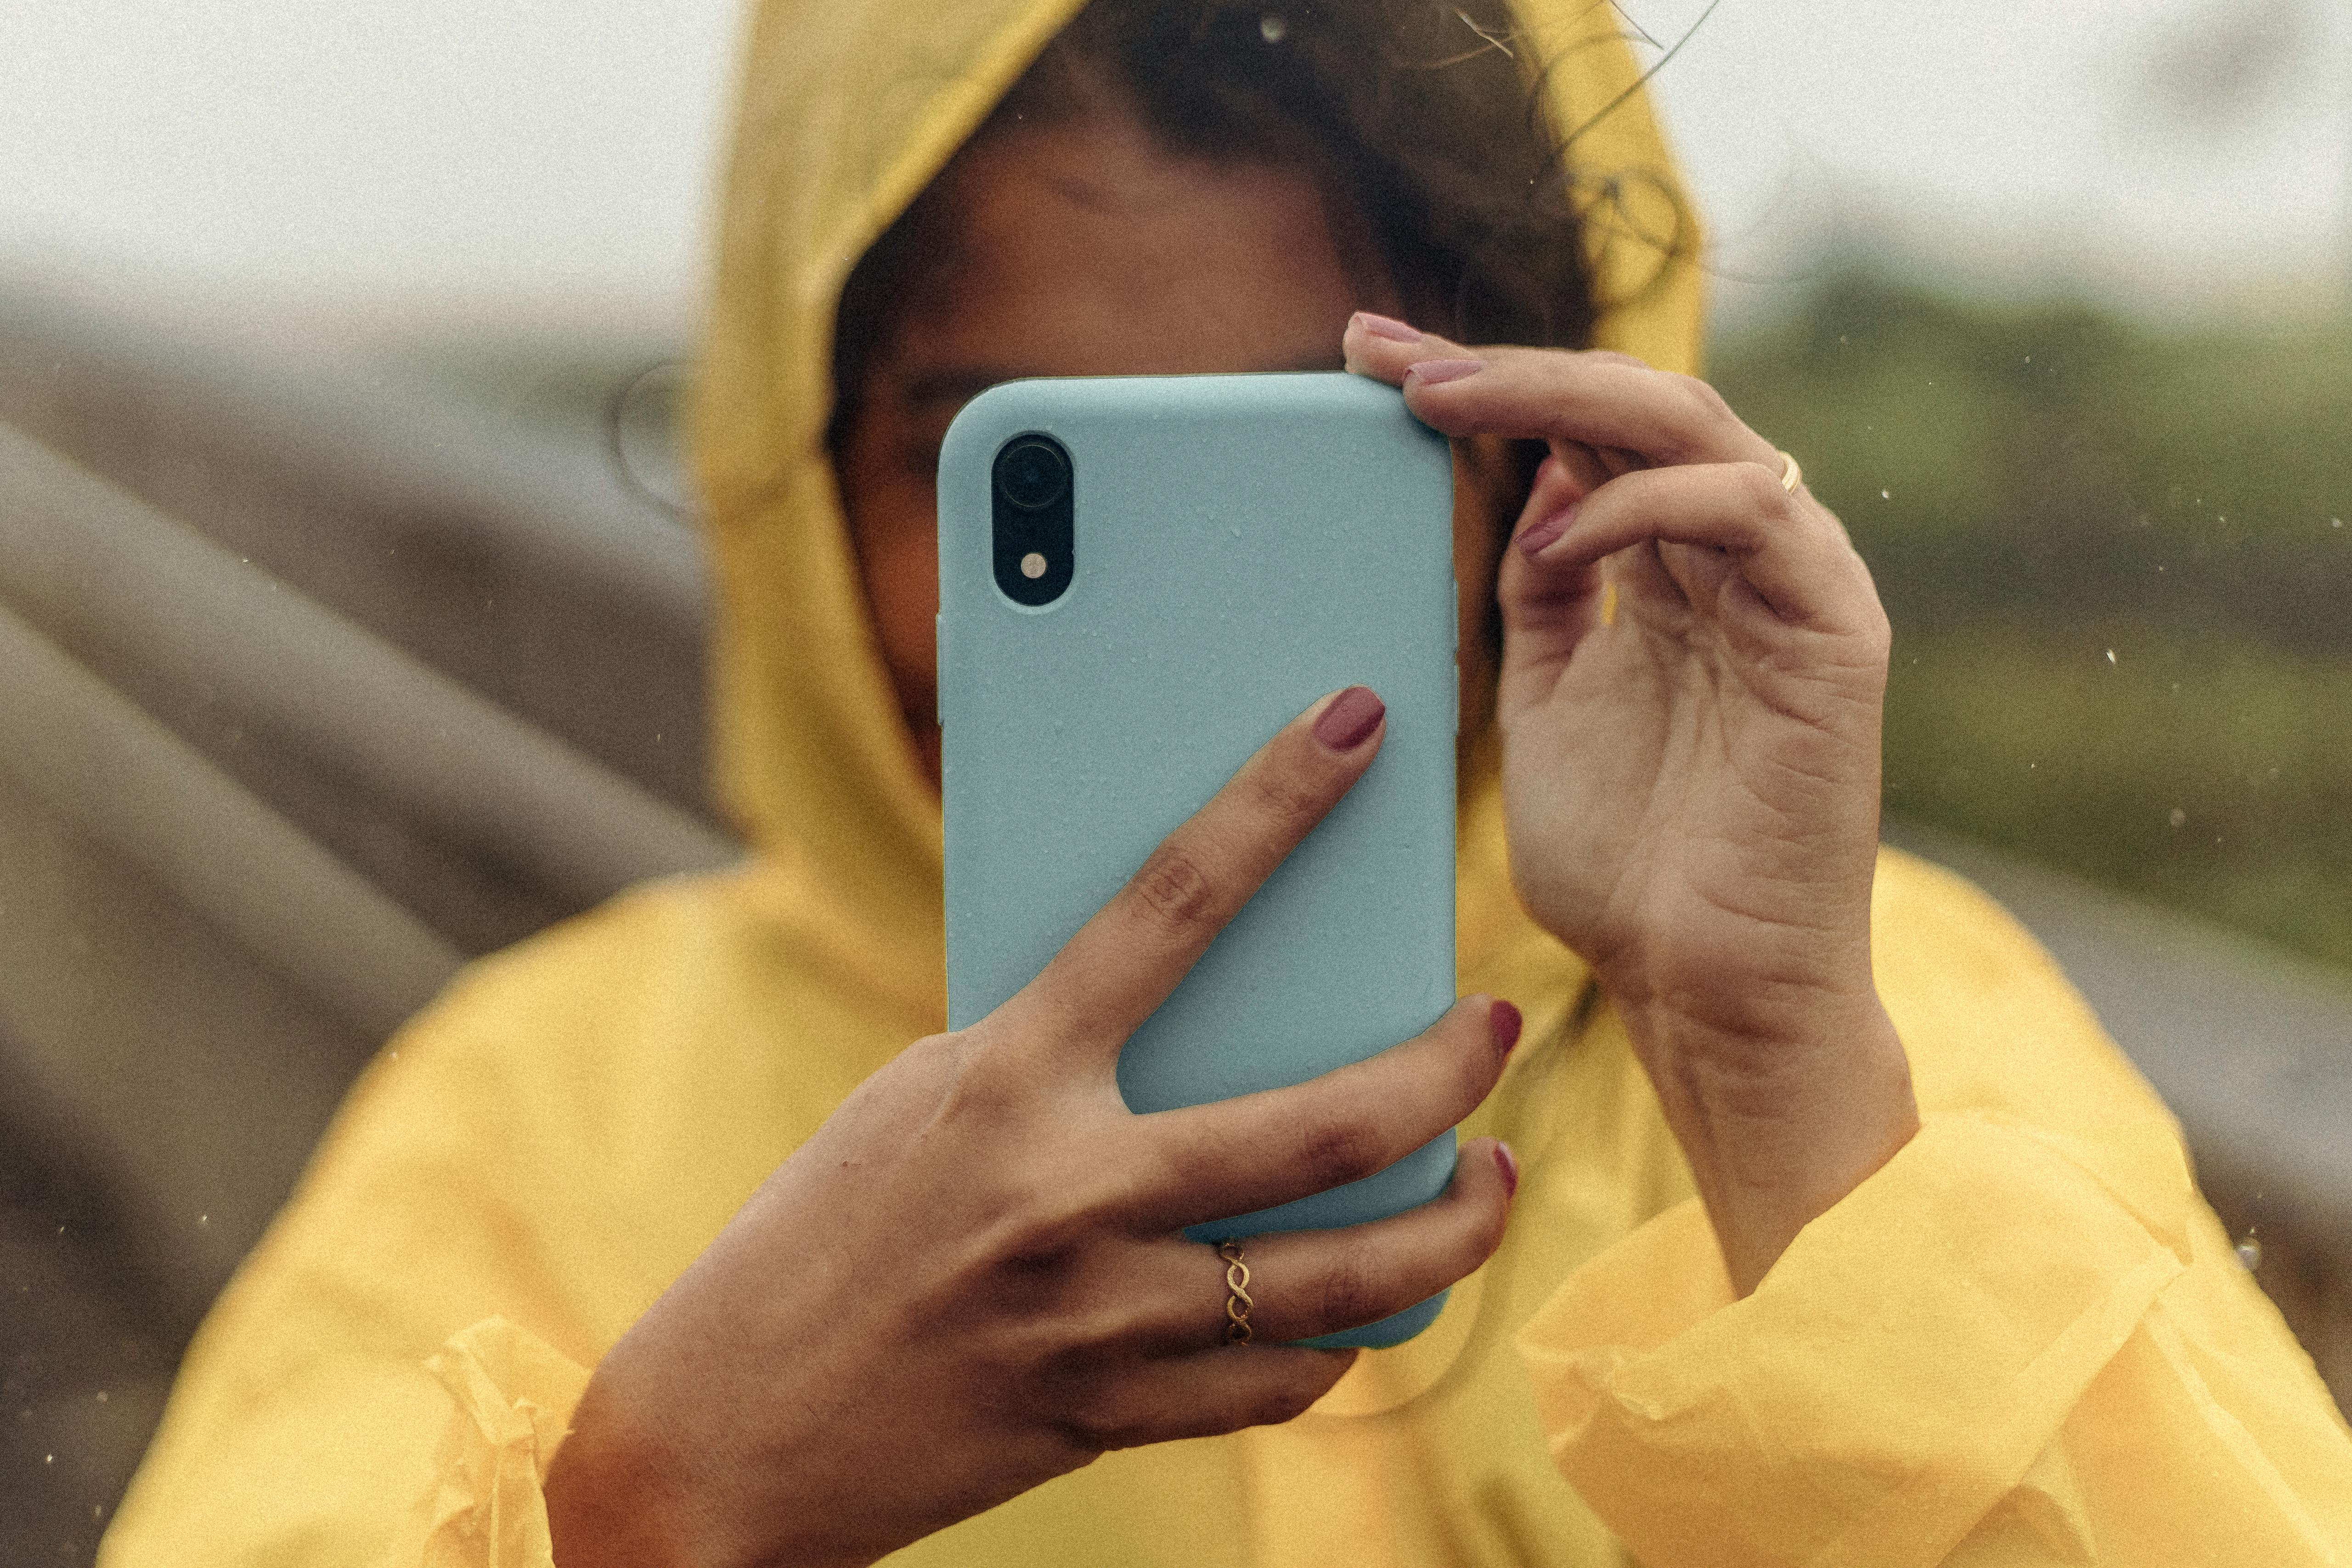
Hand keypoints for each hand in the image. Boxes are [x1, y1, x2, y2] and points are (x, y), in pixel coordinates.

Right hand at [544, 689, 1521, 1567]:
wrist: (723, 1437)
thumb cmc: (818, 1236)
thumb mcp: (921, 1102)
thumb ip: (1050, 1058)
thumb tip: (1197, 1014)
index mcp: (1004, 1080)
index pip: (1167, 907)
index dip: (1275, 803)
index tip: (1360, 725)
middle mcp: (1068, 1196)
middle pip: (1324, 1126)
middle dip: (1446, 1066)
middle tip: (1499, 1024)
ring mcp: (1101, 1320)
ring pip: (1346, 1279)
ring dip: (1455, 1225)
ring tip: (1495, 1177)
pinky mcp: (1113, 1415)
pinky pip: (1281, 1379)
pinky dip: (1340, 1335)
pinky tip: (1368, 1300)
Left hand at [1345, 315, 1917, 1292]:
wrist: (1703, 992)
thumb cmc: (1626, 869)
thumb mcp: (1547, 704)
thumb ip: (1542, 597)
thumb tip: (1521, 495)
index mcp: (1674, 571)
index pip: (1580, 436)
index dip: (1478, 389)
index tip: (1363, 358)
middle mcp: (1739, 559)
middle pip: (1630, 409)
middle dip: (1502, 368)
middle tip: (1386, 355)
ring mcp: (1795, 586)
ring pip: (1691, 428)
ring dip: (1561, 399)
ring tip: (1442, 402)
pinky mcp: (1836, 632)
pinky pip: (1755, 513)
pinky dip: (1650, 504)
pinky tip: (1563, 529)